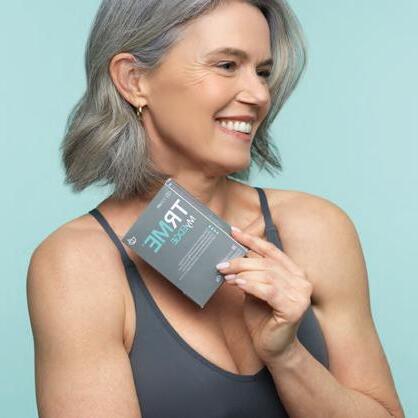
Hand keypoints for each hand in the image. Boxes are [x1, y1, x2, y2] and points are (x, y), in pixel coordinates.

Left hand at [216, 227, 312, 363]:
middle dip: (241, 261)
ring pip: (267, 274)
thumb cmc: (264, 319)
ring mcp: (300, 295)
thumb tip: (233, 255)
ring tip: (226, 276)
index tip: (233, 232)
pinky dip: (251, 285)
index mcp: (294, 272)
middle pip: (266, 262)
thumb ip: (251, 273)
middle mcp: (301, 281)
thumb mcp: (255, 290)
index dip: (252, 239)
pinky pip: (268, 290)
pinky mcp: (294, 308)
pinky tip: (237, 284)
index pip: (271, 250)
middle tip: (221, 264)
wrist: (274, 349)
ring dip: (242, 273)